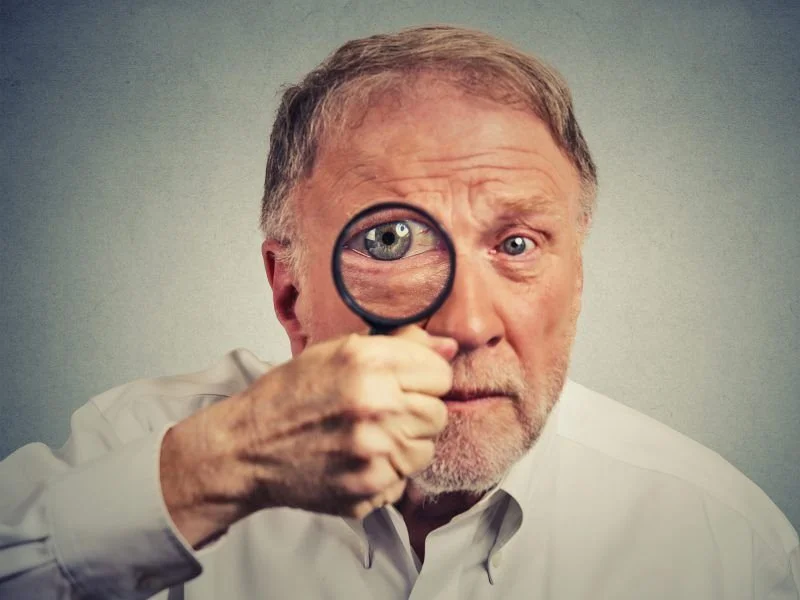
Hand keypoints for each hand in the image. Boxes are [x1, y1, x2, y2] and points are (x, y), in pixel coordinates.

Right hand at [160, 325, 455, 547]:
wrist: (247, 447)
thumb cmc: (289, 395)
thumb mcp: (338, 351)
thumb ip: (400, 345)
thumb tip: (450, 347)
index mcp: (369, 363)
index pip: (441, 373)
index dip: (422, 378)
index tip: (403, 383)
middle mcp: (376, 406)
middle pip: (437, 413)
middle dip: (415, 411)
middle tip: (381, 412)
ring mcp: (374, 452)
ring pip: (426, 449)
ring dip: (404, 444)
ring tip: (367, 436)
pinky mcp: (369, 489)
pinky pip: (404, 480)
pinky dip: (387, 473)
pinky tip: (356, 460)